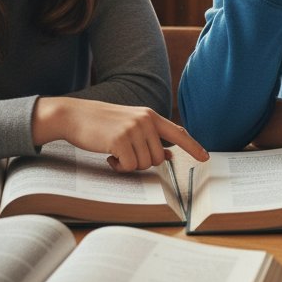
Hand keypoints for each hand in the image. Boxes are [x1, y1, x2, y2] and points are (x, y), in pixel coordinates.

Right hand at [32, 96, 208, 170]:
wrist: (75, 115)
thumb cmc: (103, 124)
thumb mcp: (130, 126)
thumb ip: (150, 138)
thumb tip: (168, 155)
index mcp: (150, 116)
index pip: (178, 132)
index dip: (193, 146)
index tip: (205, 157)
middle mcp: (145, 120)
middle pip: (159, 158)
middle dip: (143, 162)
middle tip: (125, 154)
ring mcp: (133, 129)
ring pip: (145, 164)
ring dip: (129, 165)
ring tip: (115, 152)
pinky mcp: (120, 140)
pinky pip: (129, 166)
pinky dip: (119, 167)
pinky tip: (108, 155)